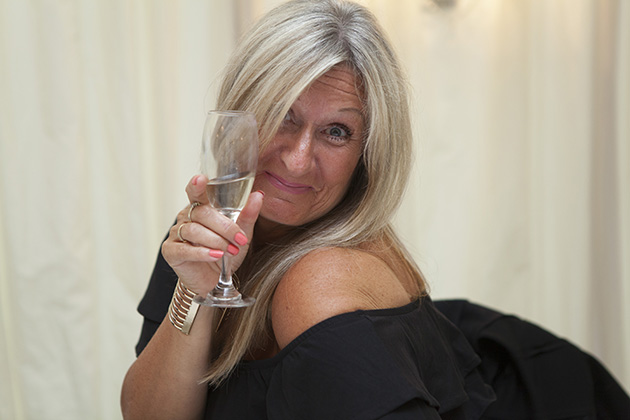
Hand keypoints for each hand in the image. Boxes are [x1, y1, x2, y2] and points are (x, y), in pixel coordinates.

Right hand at [161, 174, 263, 294]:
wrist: (215, 280)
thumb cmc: (226, 253)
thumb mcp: (241, 234)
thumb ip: (248, 214)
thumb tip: (258, 195)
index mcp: (200, 208)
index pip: (196, 192)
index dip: (196, 186)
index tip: (200, 179)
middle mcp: (186, 217)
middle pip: (202, 214)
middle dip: (224, 227)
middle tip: (240, 240)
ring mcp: (176, 233)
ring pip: (194, 231)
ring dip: (216, 241)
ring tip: (230, 251)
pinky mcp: (170, 251)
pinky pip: (185, 249)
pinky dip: (202, 252)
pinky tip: (215, 256)